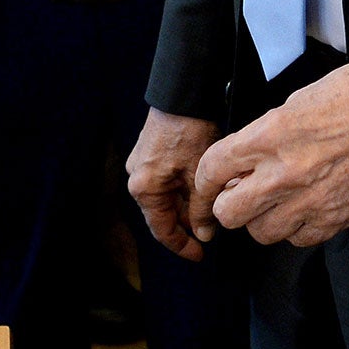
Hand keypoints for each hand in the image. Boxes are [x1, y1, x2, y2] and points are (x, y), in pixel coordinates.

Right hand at [128, 108, 220, 261]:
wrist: (183, 94)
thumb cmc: (189, 130)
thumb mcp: (198, 175)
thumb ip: (200, 208)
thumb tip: (203, 234)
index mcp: (144, 188)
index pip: (162, 230)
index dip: (182, 245)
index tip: (200, 254)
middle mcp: (137, 178)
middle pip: (164, 214)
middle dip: (188, 222)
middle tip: (212, 228)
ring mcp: (142, 164)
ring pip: (167, 197)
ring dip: (187, 204)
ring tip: (212, 205)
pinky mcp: (150, 152)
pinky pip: (165, 180)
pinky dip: (183, 188)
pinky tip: (202, 186)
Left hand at [191, 63, 348, 248]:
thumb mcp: (293, 103)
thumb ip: (262, 137)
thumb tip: (244, 162)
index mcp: (269, 136)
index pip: (212, 169)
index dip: (203, 182)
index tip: (206, 188)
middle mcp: (284, 174)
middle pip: (229, 213)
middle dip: (228, 205)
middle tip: (238, 196)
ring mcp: (310, 201)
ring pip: (261, 233)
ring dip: (262, 219)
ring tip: (276, 202)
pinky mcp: (334, 220)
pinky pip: (298, 240)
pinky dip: (296, 228)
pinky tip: (304, 208)